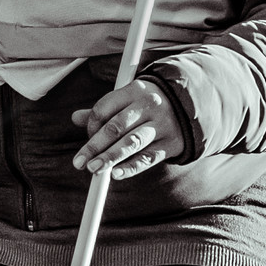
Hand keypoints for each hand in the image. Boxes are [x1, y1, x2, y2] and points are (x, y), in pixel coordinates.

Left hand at [70, 76, 185, 180]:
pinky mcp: (171, 143)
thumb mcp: (127, 100)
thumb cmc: (147, 104)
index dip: (91, 125)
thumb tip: (74, 118)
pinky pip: (149, 157)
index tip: (85, 138)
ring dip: (110, 157)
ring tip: (94, 169)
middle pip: (116, 127)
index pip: (104, 108)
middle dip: (95, 146)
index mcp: (134, 91)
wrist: (190, 106)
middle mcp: (148, 106)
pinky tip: (116, 174)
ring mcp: (161, 124)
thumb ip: (102, 110)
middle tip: (80, 162)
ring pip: (132, 142)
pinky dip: (132, 167)